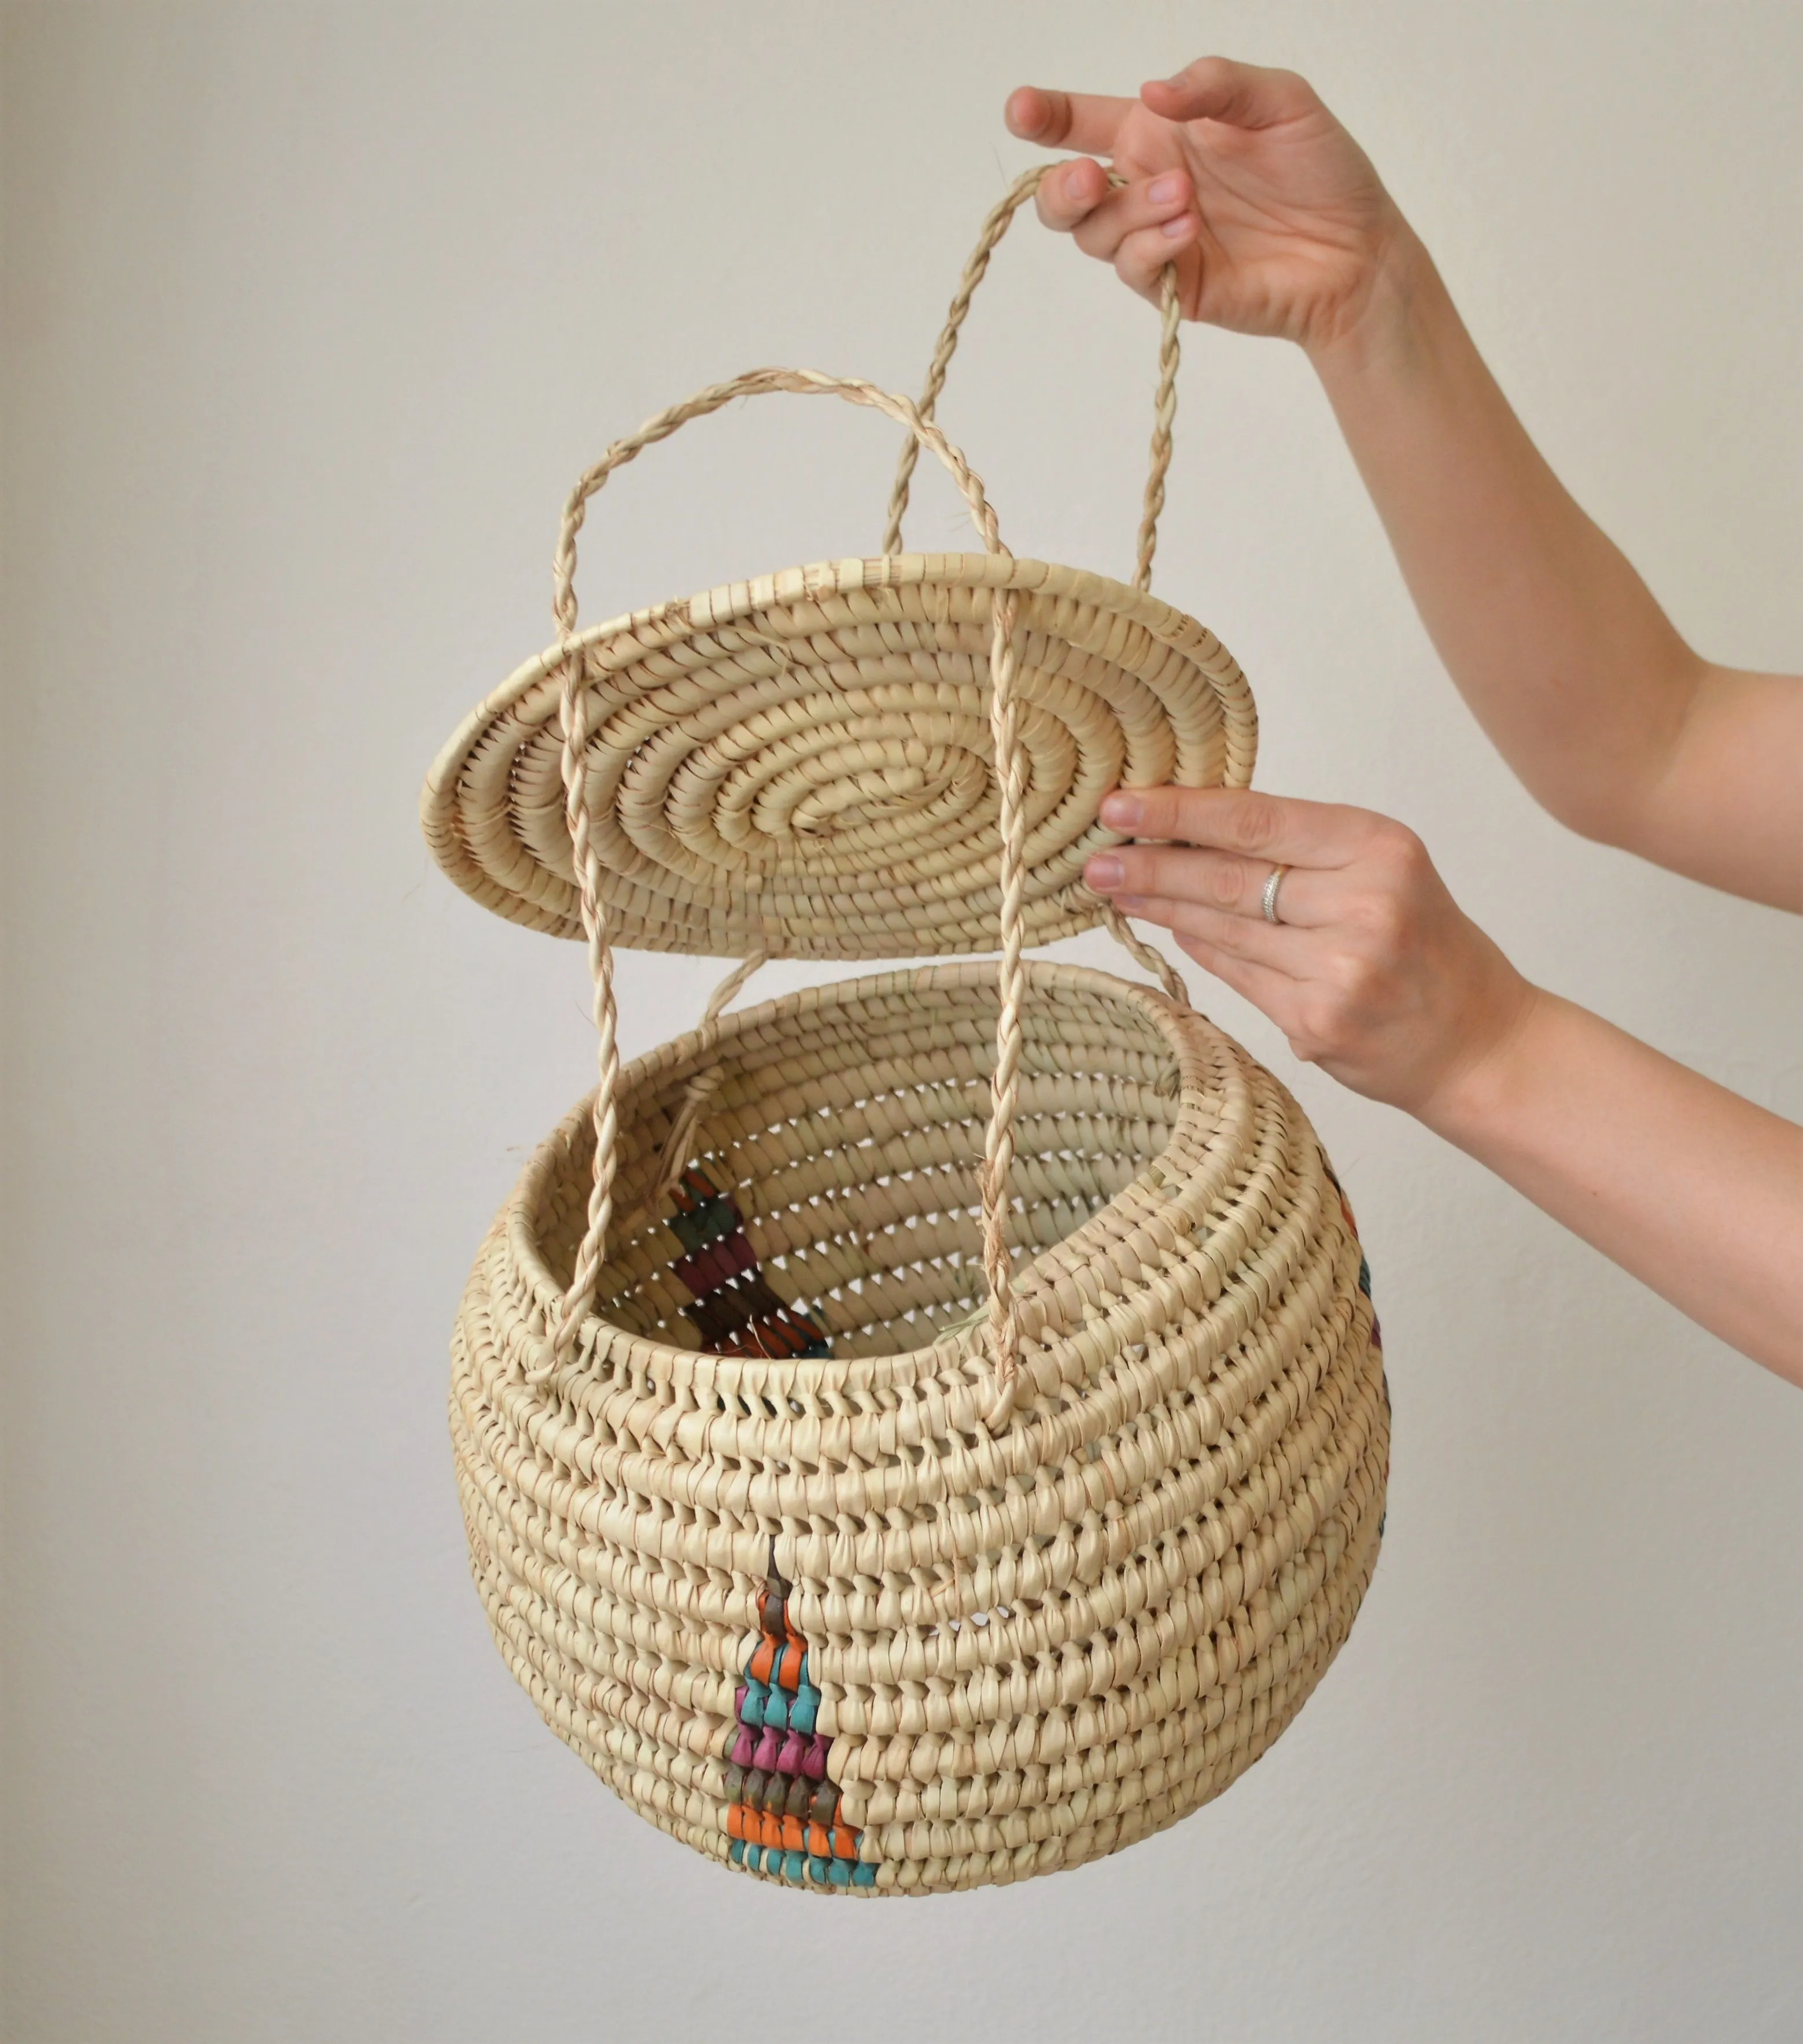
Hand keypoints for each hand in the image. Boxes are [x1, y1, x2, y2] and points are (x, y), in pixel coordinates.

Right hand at [1005, 58, 1408, 352]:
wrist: (1356, 251)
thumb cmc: (1323, 171)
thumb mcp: (1280, 100)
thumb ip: (1216, 84)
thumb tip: (1151, 93)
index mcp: (1159, 133)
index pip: (1083, 123)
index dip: (1046, 117)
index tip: (1021, 109)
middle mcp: (1145, 186)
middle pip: (1064, 196)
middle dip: (1062, 188)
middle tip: (1091, 177)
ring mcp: (1155, 240)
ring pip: (1094, 234)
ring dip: (1127, 213)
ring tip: (1184, 198)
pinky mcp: (1173, 286)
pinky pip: (1133, 268)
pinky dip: (1151, 247)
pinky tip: (1190, 231)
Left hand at [1084, 786, 1538, 1122]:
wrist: (1478, 1044)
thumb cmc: (1427, 949)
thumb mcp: (1387, 873)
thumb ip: (1303, 852)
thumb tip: (1192, 833)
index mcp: (1380, 849)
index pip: (1256, 821)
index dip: (1180, 812)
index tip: (1122, 803)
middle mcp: (1364, 905)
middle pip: (1229, 876)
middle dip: (1151, 863)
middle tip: (1096, 855)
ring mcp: (1339, 970)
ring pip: (1223, 929)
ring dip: (1161, 907)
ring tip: (1114, 888)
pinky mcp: (1317, 1023)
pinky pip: (1237, 976)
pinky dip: (1200, 950)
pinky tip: (1169, 930)